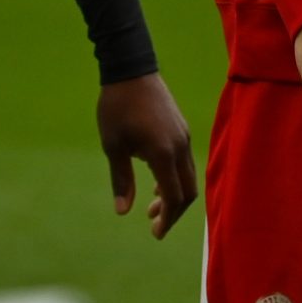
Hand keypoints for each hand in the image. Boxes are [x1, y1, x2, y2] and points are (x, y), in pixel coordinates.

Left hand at [96, 73, 197, 239]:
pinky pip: (185, 161)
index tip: (154, 233)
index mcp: (163, 153)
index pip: (175, 196)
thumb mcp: (113, 146)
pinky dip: (175, 177)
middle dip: (173, 211)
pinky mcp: (182, 128)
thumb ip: (121, 179)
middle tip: (155, 225)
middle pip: (188, 190)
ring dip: (174, 194)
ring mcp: (184, 136)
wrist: (131, 69)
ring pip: (188, 175)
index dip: (167, 218)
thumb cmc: (116, 108)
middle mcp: (180, 146)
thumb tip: (123, 212)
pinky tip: (157, 182)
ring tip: (152, 206)